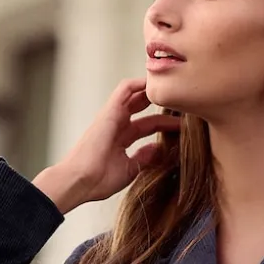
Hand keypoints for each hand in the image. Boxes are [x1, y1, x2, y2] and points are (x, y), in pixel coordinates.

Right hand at [33, 78, 180, 211]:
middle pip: (143, 108)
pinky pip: (124, 89)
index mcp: (121, 140)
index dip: (165, 123)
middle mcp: (116, 125)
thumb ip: (144, 157)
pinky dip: (139, 83)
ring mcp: (112, 117)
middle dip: (162, 105)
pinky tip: (156, 81)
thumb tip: (159, 149)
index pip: (147, 125)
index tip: (184, 125)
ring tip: (172, 88)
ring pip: (134, 95)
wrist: (80, 181)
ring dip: (153, 90)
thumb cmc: (98, 180)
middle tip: (184, 103)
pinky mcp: (109, 111)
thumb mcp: (130, 169)